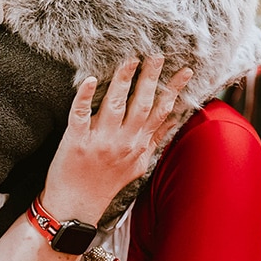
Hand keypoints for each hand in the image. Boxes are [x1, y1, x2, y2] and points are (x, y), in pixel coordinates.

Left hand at [41, 55, 191, 222]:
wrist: (76, 205)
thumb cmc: (106, 183)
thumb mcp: (138, 163)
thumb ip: (155, 139)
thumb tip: (174, 118)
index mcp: (138, 145)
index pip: (161, 112)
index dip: (174, 90)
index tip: (185, 70)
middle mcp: (123, 142)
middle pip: (141, 105)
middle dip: (150, 79)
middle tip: (157, 55)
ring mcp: (100, 141)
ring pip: (115, 105)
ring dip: (123, 81)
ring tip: (131, 60)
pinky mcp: (76, 142)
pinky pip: (80, 115)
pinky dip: (85, 96)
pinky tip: (91, 80)